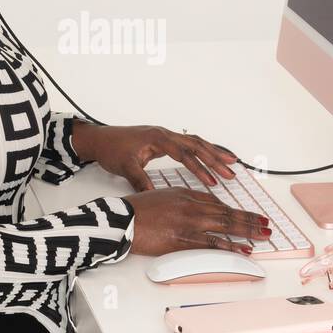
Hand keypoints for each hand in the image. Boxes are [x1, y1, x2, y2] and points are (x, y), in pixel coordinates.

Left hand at [71, 122, 238, 190]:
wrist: (100, 138)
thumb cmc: (111, 149)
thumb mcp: (125, 168)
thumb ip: (141, 181)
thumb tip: (155, 198)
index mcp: (157, 138)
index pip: (185, 154)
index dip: (200, 168)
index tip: (212, 181)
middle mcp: (165, 134)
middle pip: (197, 144)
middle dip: (215, 159)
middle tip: (231, 172)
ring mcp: (166, 135)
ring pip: (196, 142)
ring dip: (214, 152)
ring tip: (231, 163)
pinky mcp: (165, 140)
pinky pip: (189, 143)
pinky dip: (203, 150)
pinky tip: (213, 157)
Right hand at [121, 187, 271, 256]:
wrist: (120, 220)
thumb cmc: (136, 210)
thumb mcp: (162, 196)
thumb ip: (182, 200)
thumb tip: (201, 208)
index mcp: (185, 194)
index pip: (217, 202)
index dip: (235, 209)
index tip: (248, 214)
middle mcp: (190, 206)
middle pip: (227, 212)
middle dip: (249, 218)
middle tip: (266, 223)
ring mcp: (188, 223)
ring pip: (225, 226)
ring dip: (247, 231)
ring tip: (263, 235)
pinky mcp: (183, 240)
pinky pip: (213, 244)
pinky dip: (231, 246)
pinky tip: (244, 249)